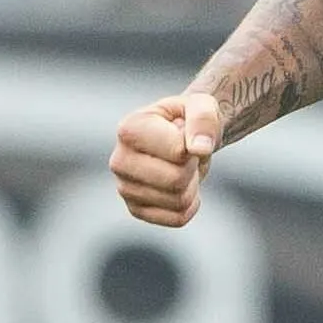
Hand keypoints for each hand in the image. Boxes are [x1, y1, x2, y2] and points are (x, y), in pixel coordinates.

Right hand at [113, 90, 222, 226]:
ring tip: (180, 166)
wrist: (180, 137)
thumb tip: (200, 148)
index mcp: (129, 128)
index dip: (195, 144)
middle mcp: (119, 160)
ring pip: (178, 201)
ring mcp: (124, 188)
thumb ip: (203, 118)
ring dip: (192, 184)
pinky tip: (181, 185)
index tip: (187, 133)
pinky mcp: (136, 209)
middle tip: (186, 154)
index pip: (178, 152)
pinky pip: (177, 218)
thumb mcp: (201, 105)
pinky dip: (190, 204)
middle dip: (193, 167)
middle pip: (176, 180)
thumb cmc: (189, 118)